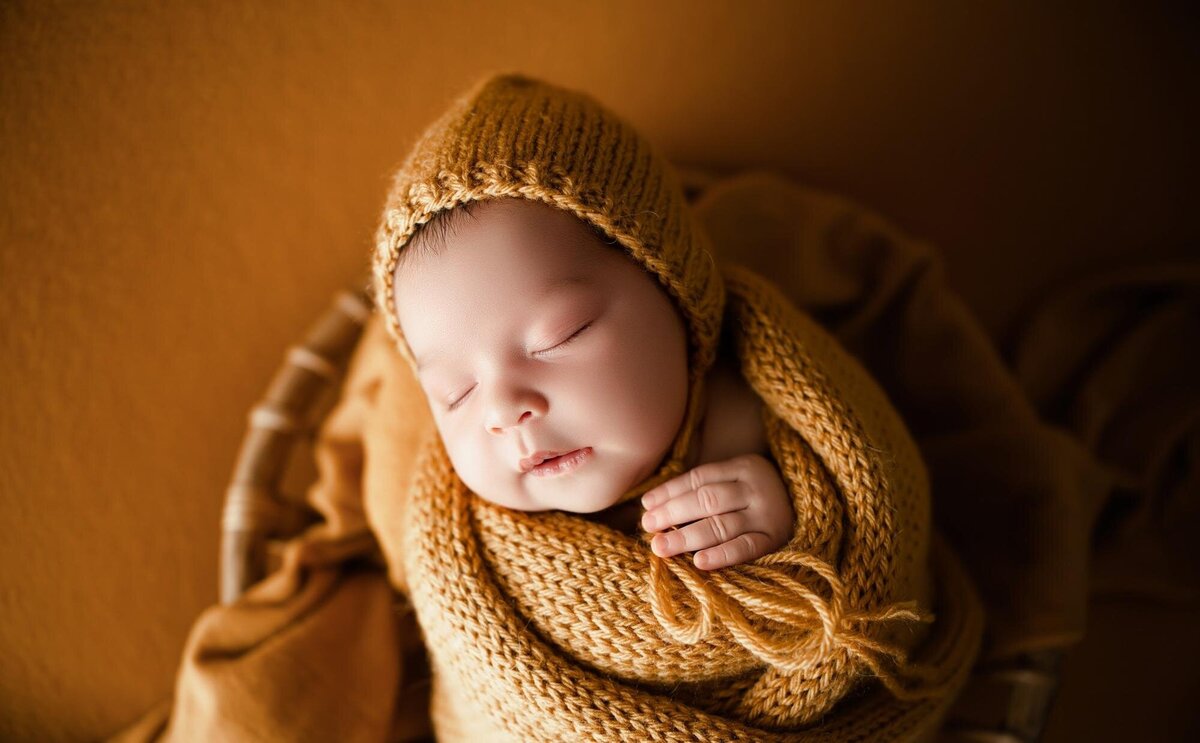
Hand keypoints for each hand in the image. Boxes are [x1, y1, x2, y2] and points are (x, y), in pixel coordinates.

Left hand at [640, 454, 792, 570]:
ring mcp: (769, 514)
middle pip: (707, 499)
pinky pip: (746, 548)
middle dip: (673, 512)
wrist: (818, 511)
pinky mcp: (777, 541)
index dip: (670, 491)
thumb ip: (706, 490)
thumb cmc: (760, 500)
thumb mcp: (739, 484)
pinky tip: (699, 562)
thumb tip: (652, 507)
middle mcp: (758, 488)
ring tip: (661, 546)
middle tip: (648, 526)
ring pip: (721, 524)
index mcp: (745, 467)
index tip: (646, 505)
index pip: (699, 478)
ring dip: (687, 537)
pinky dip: (722, 555)